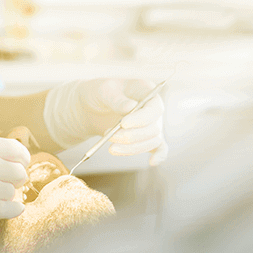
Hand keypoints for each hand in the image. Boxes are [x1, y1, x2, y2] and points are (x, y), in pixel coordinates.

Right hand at [0, 133, 30, 233]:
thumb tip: (12, 156)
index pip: (13, 149)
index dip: (21, 158)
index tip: (20, 165)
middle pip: (16, 171)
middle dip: (16, 178)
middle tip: (9, 182)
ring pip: (10, 191)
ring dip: (7, 194)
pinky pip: (4, 208)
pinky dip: (13, 209)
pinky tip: (12, 208)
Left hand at [43, 78, 168, 165]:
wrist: (93, 107)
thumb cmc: (99, 93)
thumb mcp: (103, 91)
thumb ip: (117, 99)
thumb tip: (131, 108)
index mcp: (146, 90)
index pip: (154, 107)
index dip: (142, 118)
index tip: (123, 124)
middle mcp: (153, 108)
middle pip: (154, 127)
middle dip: (132, 136)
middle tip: (110, 138)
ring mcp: (152, 123)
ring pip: (152, 141)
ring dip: (133, 148)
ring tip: (110, 147)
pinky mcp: (146, 137)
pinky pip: (159, 147)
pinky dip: (159, 155)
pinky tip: (152, 162)